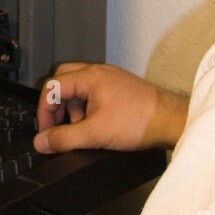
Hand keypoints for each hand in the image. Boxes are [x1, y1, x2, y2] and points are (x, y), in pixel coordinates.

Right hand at [34, 62, 188, 154]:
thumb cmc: (142, 120)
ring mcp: (110, 78)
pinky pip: (93, 93)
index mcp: (90, 76)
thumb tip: (43, 142)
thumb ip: (65, 139)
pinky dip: (87, 108)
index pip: (52, 86)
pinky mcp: (119, 88)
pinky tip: (95, 126)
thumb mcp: (96, 134)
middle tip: (57, 126)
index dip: (44, 111)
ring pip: (78, 88)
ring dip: (72, 108)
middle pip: (62, 81)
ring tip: (80, 129)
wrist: (171, 120)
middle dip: (56, 106)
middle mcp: (99, 72)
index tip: (46, 131)